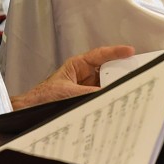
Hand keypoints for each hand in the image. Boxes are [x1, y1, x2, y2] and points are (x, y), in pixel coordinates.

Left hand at [10, 44, 133, 108]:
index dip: (116, 52)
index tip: (130, 51)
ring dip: (113, 88)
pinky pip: (100, 97)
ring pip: (105, 85)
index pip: (100, 55)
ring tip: (125, 89)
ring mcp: (86, 87)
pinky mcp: (86, 99)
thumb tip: (106, 94)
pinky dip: (107, 99)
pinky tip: (114, 101)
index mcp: (78, 66)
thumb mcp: (68, 92)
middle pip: (107, 71)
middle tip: (133, 74)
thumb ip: (88, 93)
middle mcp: (84, 75)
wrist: (31, 111)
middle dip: (118, 73)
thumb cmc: (42, 97)